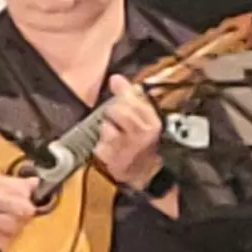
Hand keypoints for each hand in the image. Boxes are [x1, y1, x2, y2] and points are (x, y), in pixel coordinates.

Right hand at [0, 172, 37, 250]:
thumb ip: (12, 182)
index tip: (25, 196)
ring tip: (4, 218)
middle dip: (25, 210)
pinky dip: (5, 237)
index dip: (28, 194)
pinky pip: (5, 241)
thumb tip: (35, 183)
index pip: (23, 191)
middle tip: (19, 209)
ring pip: (17, 226)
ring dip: (15, 225)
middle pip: (25, 209)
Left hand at [90, 75, 165, 198]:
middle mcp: (143, 133)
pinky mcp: (113, 159)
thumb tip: (116, 78)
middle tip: (119, 122)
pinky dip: (101, 145)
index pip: (132, 98)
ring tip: (117, 137)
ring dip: (107, 130)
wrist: (143, 173)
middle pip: (115, 109)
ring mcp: (128, 147)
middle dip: (113, 113)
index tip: (121, 96)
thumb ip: (130, 96)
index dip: (122, 95)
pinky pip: (98, 144)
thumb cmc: (142, 142)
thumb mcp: (144, 118)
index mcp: (153, 121)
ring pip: (105, 126)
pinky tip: (111, 148)